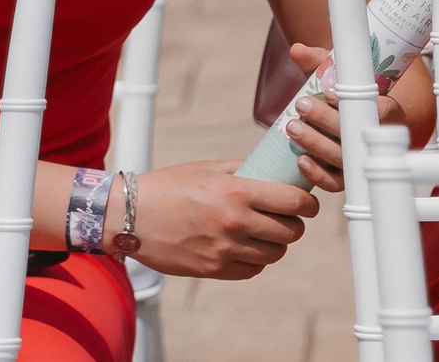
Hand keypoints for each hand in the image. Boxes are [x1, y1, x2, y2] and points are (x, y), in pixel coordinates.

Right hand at [121, 161, 318, 279]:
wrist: (129, 216)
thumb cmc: (169, 186)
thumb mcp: (210, 168)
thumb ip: (245, 169)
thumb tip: (275, 169)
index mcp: (237, 192)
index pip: (294, 202)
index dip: (309, 204)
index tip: (308, 204)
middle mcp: (234, 222)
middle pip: (290, 232)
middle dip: (295, 225)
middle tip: (289, 219)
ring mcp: (223, 249)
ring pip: (274, 254)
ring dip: (277, 245)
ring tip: (269, 234)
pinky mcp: (211, 269)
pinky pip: (251, 270)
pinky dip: (256, 261)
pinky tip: (249, 249)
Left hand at [281, 42, 407, 193]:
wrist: (373, 128)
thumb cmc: (356, 100)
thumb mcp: (345, 77)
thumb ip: (321, 63)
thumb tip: (296, 50)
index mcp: (386, 112)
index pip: (376, 108)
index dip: (352, 102)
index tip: (330, 91)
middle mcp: (376, 138)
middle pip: (352, 133)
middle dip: (324, 119)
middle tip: (301, 105)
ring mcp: (362, 161)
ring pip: (341, 158)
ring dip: (315, 143)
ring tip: (293, 127)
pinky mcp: (348, 179)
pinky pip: (334, 183)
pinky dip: (317, 173)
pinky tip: (300, 159)